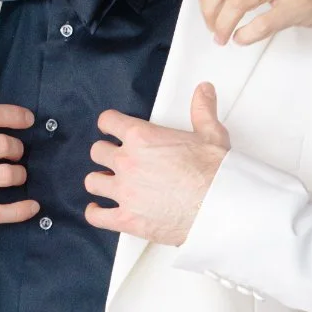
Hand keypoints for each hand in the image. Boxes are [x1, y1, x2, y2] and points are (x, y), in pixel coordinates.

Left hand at [84, 83, 228, 245]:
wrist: (219, 207)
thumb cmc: (215, 174)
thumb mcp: (211, 134)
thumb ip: (202, 110)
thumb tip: (204, 92)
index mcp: (142, 138)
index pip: (108, 122)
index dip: (109, 124)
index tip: (110, 127)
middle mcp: (128, 163)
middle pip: (97, 152)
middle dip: (105, 154)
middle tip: (115, 159)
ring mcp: (125, 192)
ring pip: (92, 181)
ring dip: (99, 181)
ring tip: (107, 183)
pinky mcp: (127, 219)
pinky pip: (96, 216)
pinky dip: (95, 213)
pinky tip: (98, 210)